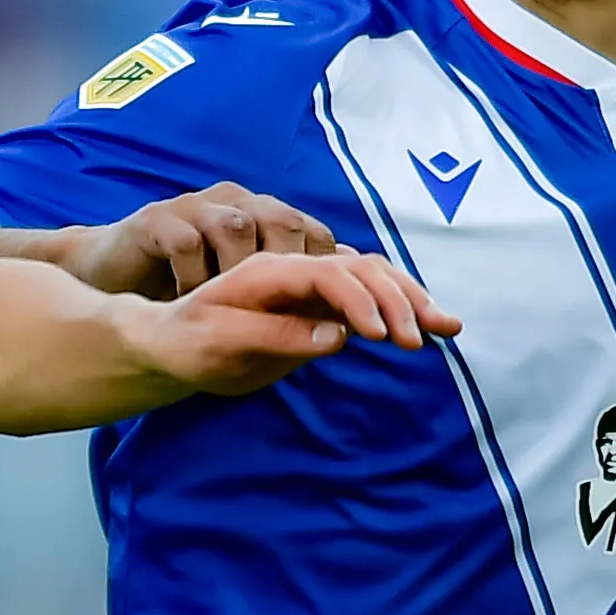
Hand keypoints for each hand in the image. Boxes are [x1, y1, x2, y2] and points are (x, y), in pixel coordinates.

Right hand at [61, 182, 339, 297]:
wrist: (119, 274)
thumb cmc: (192, 283)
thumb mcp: (246, 289)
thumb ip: (291, 290)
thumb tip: (344, 310)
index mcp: (264, 219)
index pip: (312, 233)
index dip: (325, 272)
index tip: (318, 314)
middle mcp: (235, 205)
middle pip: (282, 220)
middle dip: (290, 268)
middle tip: (284, 311)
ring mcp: (195, 208)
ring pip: (235, 226)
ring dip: (237, 273)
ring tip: (230, 311)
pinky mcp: (156, 220)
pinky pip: (185, 242)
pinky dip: (192, 277)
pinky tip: (188, 302)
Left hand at [120, 250, 458, 396]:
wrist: (168, 343)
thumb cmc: (186, 344)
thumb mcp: (222, 345)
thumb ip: (277, 337)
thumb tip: (338, 336)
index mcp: (269, 272)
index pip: (330, 275)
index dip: (360, 301)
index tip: (380, 337)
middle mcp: (294, 269)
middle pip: (362, 269)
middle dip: (401, 300)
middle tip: (429, 337)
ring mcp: (308, 284)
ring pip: (372, 278)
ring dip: (411, 300)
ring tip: (447, 327)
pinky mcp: (316, 304)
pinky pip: (366, 295)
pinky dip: (399, 307)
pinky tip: (426, 323)